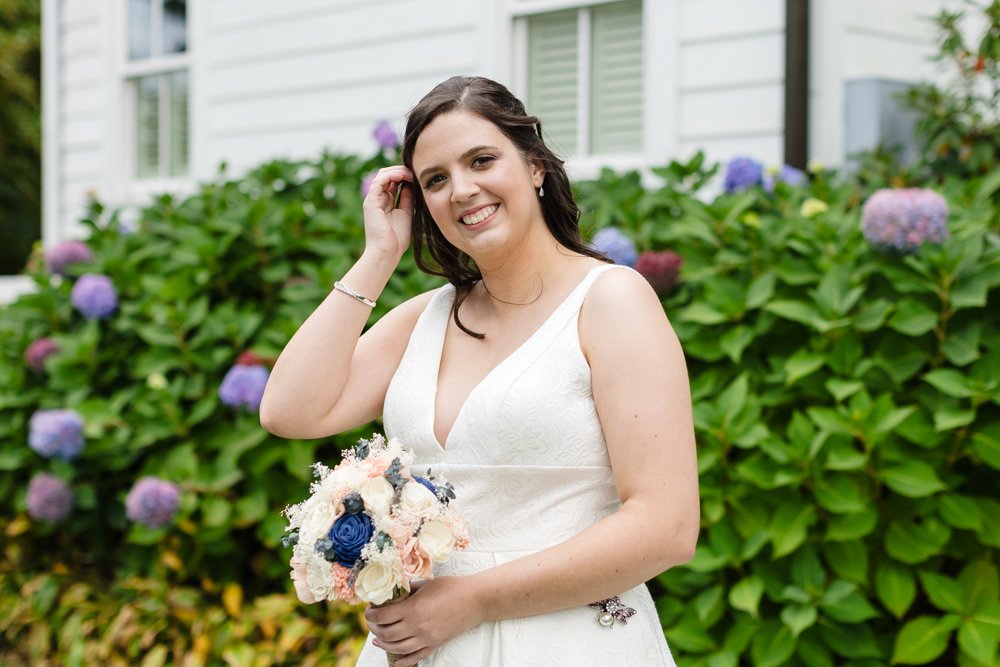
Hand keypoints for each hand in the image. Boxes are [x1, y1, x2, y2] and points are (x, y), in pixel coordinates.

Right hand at [362, 166, 414, 262]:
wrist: (387, 252)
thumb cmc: (398, 239)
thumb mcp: (407, 214)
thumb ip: (408, 199)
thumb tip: (412, 184)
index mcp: (387, 202)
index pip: (394, 182)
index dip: (406, 176)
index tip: (419, 176)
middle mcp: (378, 199)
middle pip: (388, 175)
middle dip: (402, 171)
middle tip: (416, 172)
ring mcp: (373, 199)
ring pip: (383, 175)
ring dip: (398, 171)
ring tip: (411, 173)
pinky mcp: (370, 201)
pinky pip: (379, 181)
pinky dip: (391, 175)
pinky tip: (404, 176)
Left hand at [365, 576, 481, 665]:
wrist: (475, 600)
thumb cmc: (452, 587)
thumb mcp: (425, 584)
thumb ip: (407, 591)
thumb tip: (392, 594)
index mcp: (412, 609)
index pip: (382, 616)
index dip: (370, 614)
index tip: (369, 610)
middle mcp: (416, 627)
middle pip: (386, 633)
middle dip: (374, 628)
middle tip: (372, 622)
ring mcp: (426, 639)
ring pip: (396, 648)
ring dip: (383, 643)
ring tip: (377, 638)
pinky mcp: (435, 645)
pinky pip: (415, 657)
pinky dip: (402, 662)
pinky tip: (395, 661)